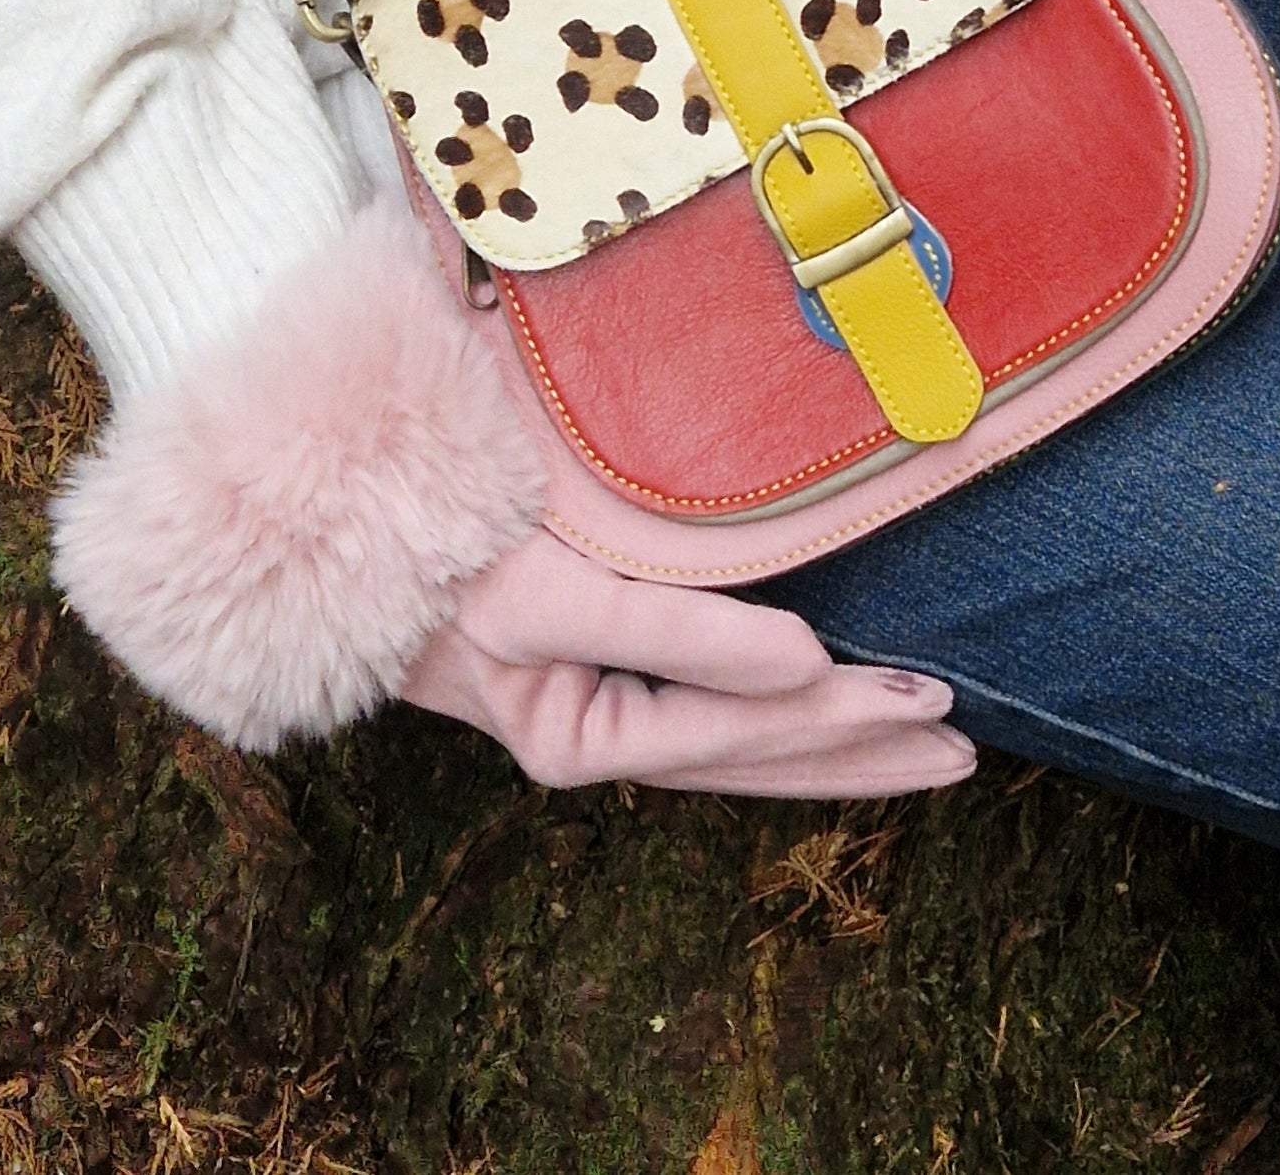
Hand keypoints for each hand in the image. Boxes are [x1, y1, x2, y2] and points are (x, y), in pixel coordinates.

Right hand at [401, 188, 973, 797]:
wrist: (315, 519)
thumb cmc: (431, 545)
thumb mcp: (551, 591)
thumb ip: (679, 632)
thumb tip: (807, 661)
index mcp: (577, 733)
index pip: (744, 733)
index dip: (845, 720)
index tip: (932, 698)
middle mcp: (592, 733)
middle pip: (752, 760)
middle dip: (860, 757)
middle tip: (965, 753)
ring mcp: (592, 703)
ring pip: (734, 748)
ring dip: (830, 749)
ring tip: (923, 748)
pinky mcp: (589, 666)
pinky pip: (703, 715)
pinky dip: (773, 721)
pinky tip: (820, 713)